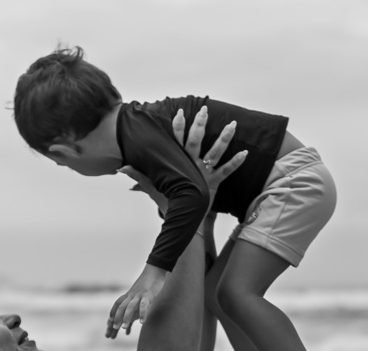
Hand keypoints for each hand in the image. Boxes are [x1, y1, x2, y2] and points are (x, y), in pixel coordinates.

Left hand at [107, 264, 166, 337]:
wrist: (155, 269)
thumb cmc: (149, 282)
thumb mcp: (140, 292)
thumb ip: (137, 301)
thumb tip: (136, 313)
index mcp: (129, 294)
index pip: (117, 303)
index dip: (113, 312)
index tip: (109, 321)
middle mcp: (132, 294)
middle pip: (121, 307)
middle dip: (117, 317)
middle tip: (114, 328)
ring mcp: (139, 294)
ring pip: (130, 307)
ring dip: (126, 317)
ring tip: (123, 328)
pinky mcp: (148, 294)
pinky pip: (144, 305)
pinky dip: (142, 313)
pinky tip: (142, 322)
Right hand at [120, 107, 246, 213]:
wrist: (183, 222)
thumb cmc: (169, 204)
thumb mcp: (152, 189)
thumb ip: (138, 176)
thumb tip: (121, 168)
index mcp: (178, 164)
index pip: (176, 141)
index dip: (178, 127)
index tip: (181, 113)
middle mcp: (191, 166)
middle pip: (196, 141)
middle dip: (200, 124)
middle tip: (205, 110)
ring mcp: (203, 173)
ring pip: (216, 152)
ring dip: (225, 138)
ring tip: (233, 125)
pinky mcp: (214, 183)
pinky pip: (227, 171)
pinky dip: (236, 162)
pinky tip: (246, 152)